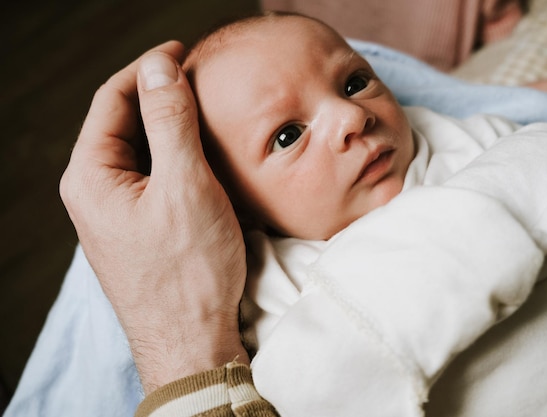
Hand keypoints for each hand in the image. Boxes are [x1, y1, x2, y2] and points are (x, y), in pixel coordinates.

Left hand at [60, 41, 248, 393]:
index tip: (182, 51)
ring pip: (140, 151)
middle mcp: (95, 192)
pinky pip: (151, 177)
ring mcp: (116, 212)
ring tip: (205, 110)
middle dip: (159, 95)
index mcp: (91, 176)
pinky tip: (201, 154)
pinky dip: (174, 156)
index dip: (147, 68)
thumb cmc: (189, 272)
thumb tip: (160, 66)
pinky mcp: (139, 228)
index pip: (112, 99)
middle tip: (200, 78)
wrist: (192, 342)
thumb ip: (170, 120)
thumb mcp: (185, 185)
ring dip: (168, 125)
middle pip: (123, 123)